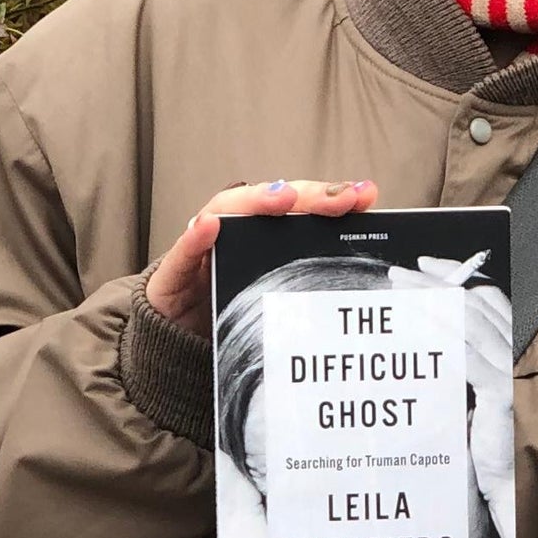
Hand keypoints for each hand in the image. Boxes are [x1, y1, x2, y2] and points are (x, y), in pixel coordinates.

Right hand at [147, 178, 378, 338]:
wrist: (177, 342)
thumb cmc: (233, 313)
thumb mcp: (276, 297)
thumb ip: (308, 277)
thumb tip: (362, 271)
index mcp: (264, 234)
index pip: (301, 205)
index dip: (331, 197)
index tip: (364, 195)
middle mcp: (236, 229)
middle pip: (271, 201)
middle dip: (307, 195)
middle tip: (338, 198)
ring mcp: (203, 246)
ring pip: (228, 210)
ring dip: (255, 200)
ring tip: (282, 198)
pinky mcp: (173, 271)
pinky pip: (183, 253)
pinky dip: (196, 237)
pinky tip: (209, 227)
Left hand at [389, 258, 515, 537]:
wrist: (502, 486)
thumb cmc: (480, 444)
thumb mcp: (465, 395)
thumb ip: (454, 364)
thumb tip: (417, 334)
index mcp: (506, 350)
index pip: (485, 297)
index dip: (456, 276)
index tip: (425, 264)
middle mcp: (512, 355)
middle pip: (474, 302)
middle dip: (435, 282)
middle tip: (400, 273)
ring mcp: (508, 373)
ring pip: (470, 322)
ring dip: (431, 301)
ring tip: (400, 289)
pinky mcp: (500, 395)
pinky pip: (467, 356)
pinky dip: (442, 335)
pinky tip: (415, 328)